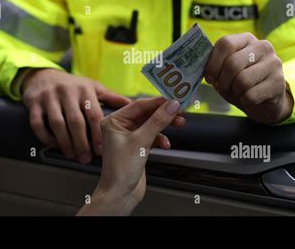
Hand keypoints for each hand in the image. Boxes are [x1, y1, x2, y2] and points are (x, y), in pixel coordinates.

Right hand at [22, 69, 130, 163]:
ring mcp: (49, 97)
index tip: (100, 150)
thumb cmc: (73, 85)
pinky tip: (54, 145)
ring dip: (65, 143)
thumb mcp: (93, 87)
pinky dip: (46, 137)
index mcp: (85, 89)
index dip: (98, 134)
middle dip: (82, 143)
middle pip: (75, 121)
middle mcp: (67, 92)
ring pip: (57, 124)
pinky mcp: (34, 102)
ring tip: (72, 155)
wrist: (44, 75)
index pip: (93, 114)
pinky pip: (38, 123)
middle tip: (86, 158)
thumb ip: (111, 97)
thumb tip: (131, 104)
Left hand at [77, 97, 184, 215]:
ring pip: (152, 124)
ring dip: (165, 125)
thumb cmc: (120, 170)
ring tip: (179, 125)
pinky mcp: (138, 146)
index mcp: (114, 120)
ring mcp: (129, 136)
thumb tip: (171, 105)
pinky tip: (165, 144)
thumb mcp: (141, 141)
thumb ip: (158, 121)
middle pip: (147, 113)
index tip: (174, 99)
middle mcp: (120, 126)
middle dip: (164, 114)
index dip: (158, 101)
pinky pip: (153, 135)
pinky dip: (161, 138)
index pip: (139, 105)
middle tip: (180, 112)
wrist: (120, 194)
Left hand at [204, 33, 292, 123]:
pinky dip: (244, 101)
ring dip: (234, 92)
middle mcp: (262, 47)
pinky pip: (251, 95)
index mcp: (246, 39)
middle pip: (232, 63)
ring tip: (236, 93)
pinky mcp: (279, 83)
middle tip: (223, 89)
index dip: (213, 63)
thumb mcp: (226, 71)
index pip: (225, 43)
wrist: (265, 101)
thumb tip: (203, 69)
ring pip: (242, 80)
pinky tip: (248, 99)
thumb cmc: (240, 83)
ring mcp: (274, 63)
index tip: (210, 76)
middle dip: (223, 81)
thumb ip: (215, 65)